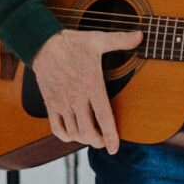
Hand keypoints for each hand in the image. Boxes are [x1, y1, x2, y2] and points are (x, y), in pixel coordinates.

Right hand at [33, 27, 144, 151]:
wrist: (42, 43)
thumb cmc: (72, 43)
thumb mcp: (98, 39)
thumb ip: (120, 40)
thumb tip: (141, 35)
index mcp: (91, 85)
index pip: (104, 117)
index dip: (110, 136)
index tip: (115, 148)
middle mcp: (76, 97)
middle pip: (88, 131)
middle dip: (98, 141)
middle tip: (104, 142)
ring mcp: (62, 102)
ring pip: (74, 132)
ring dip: (84, 139)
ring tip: (92, 138)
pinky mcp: (50, 103)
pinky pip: (57, 128)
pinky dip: (66, 136)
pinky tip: (73, 133)